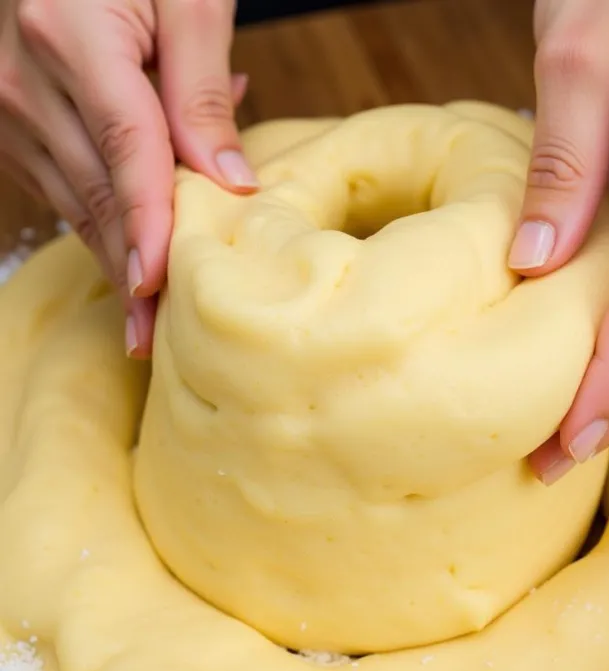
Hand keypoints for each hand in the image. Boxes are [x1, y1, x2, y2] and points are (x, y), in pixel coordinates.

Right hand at [0, 0, 255, 357]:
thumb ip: (202, 90)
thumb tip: (227, 180)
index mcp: (68, 37)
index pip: (124, 150)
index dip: (147, 223)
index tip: (159, 284)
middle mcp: (24, 78)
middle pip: (97, 192)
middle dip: (131, 269)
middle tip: (157, 335)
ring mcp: (7, 102)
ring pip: (75, 202)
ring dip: (116, 259)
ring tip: (152, 315)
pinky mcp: (12, 121)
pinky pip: (61, 187)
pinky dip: (104, 221)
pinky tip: (140, 245)